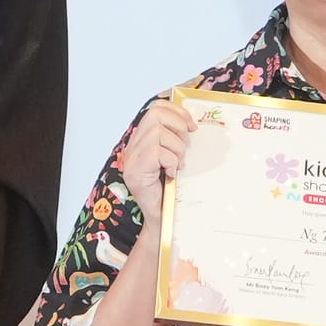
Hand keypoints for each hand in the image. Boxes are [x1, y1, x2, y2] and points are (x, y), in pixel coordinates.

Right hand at [111, 95, 208, 233]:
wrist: (162, 217)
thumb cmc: (169, 188)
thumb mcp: (174, 158)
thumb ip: (176, 139)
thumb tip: (193, 122)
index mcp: (141, 140)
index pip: (155, 108)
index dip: (176, 111)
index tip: (192, 126)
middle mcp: (133, 146)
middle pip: (155, 115)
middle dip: (178, 126)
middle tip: (185, 146)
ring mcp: (132, 158)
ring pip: (159, 133)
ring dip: (177, 148)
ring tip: (178, 164)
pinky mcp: (136, 170)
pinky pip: (158, 152)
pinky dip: (171, 161)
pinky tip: (171, 174)